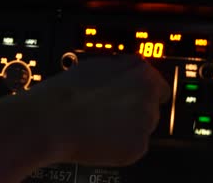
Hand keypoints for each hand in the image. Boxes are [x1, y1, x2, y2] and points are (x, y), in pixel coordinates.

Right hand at [24, 54, 170, 166]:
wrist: (53, 120)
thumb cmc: (68, 92)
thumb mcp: (99, 65)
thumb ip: (123, 69)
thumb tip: (128, 72)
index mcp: (141, 73)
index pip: (159, 86)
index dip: (143, 93)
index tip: (133, 100)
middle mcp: (148, 96)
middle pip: (151, 108)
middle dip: (133, 112)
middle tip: (108, 113)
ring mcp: (145, 122)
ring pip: (142, 128)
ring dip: (127, 129)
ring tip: (100, 125)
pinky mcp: (138, 147)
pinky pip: (134, 148)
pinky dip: (120, 147)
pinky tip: (100, 139)